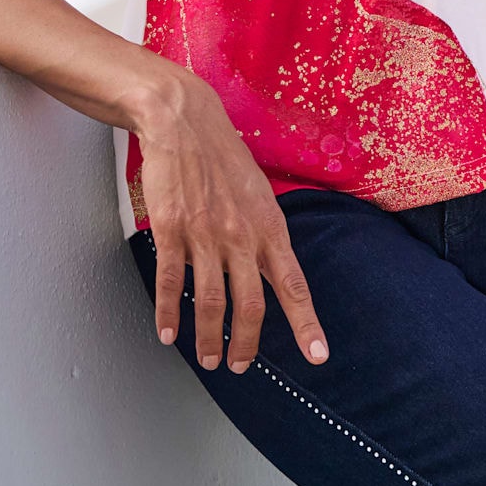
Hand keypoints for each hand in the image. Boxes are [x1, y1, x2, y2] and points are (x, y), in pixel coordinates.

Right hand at [129, 62, 330, 375]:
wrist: (184, 120)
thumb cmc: (222, 154)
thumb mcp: (259, 191)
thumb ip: (265, 232)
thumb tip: (270, 267)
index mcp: (269, 226)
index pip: (293, 284)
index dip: (306, 323)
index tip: (317, 355)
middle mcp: (241, 235)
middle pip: (251, 303)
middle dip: (247, 343)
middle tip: (240, 365)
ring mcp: (205, 234)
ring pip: (211, 300)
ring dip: (209, 337)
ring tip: (207, 357)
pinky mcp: (171, 229)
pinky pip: (170, 281)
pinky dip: (169, 312)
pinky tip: (168, 332)